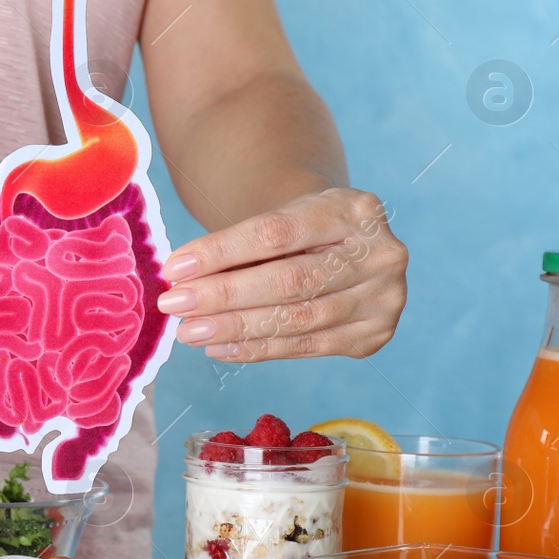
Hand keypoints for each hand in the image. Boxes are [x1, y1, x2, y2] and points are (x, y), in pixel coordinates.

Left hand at [155, 188, 406, 361]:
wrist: (346, 243)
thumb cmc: (302, 228)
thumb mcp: (281, 218)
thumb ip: (240, 247)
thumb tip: (180, 282)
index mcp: (356, 210)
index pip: (276, 234)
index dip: (221, 253)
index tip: (174, 269)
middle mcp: (381, 254)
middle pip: (290, 281)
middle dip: (224, 296)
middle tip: (175, 305)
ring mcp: (384, 298)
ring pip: (297, 320)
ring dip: (235, 328)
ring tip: (190, 331)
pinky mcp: (373, 334)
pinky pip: (305, 347)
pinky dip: (257, 349)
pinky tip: (219, 347)